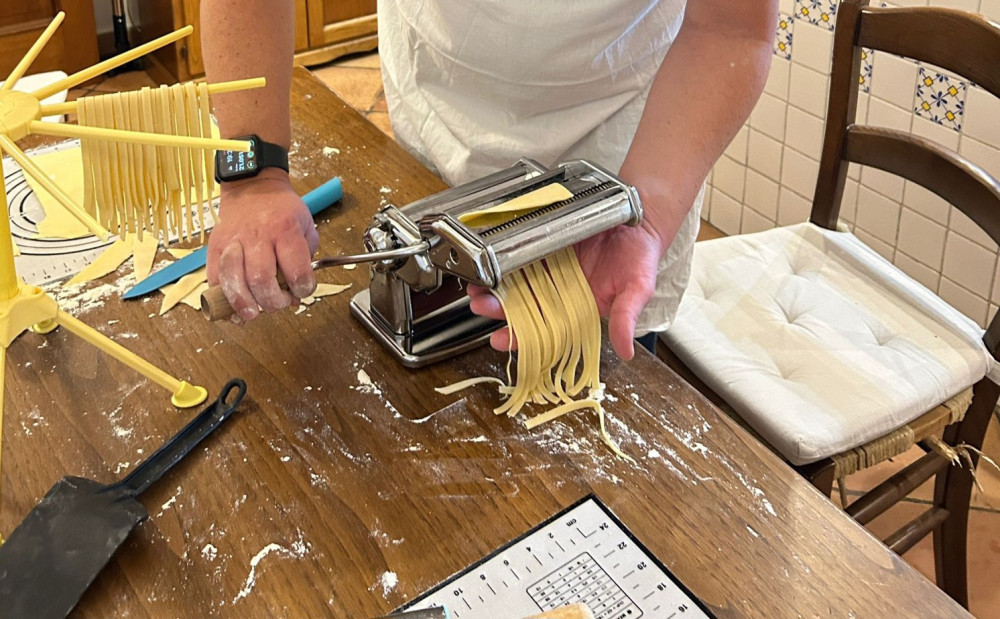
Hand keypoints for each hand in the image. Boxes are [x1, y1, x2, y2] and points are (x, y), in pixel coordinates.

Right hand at [206, 169, 319, 321]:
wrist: (252, 187)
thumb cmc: (282, 211)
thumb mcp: (306, 227)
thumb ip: (306, 260)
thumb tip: (295, 294)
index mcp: (285, 230)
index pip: (296, 270)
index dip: (302, 289)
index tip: (302, 292)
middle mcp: (258, 236)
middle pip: (261, 279)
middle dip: (272, 301)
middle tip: (278, 304)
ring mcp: (233, 242)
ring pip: (233, 279)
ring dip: (243, 303)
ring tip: (253, 313)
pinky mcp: (215, 247)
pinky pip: (214, 278)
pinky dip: (221, 299)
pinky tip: (233, 309)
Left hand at [468, 219, 663, 360]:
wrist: (639, 220)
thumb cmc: (639, 257)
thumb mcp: (638, 289)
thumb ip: (627, 318)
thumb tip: (626, 351)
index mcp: (576, 311)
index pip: (544, 331)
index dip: (520, 337)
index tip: (499, 340)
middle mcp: (558, 294)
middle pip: (521, 307)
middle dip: (498, 310)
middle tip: (480, 306)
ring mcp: (549, 270)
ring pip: (514, 284)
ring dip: (493, 288)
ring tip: (476, 287)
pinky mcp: (544, 247)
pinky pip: (518, 256)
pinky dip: (502, 261)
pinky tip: (488, 263)